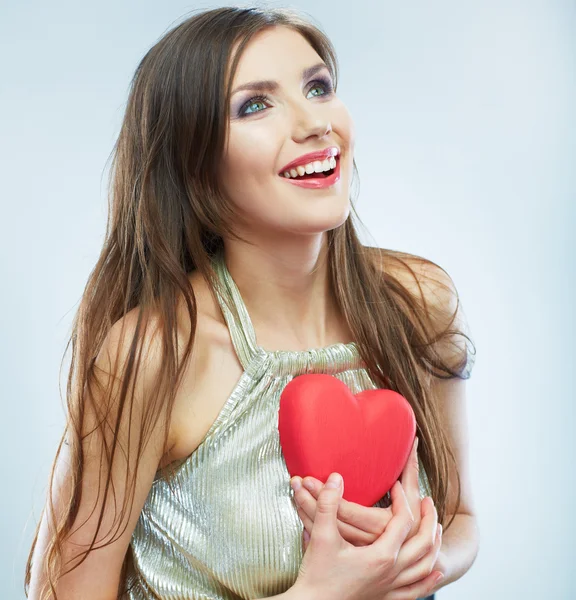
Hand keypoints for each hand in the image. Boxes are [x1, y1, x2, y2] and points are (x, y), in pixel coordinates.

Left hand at [291, 438, 423, 547]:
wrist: (413, 559)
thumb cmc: (413, 523)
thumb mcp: (411, 496)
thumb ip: (410, 469)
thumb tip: (415, 440)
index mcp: (380, 526)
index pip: (345, 510)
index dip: (324, 494)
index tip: (308, 478)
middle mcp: (365, 541)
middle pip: (329, 521)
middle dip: (309, 500)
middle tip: (295, 481)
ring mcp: (353, 550)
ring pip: (322, 532)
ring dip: (304, 510)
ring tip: (294, 490)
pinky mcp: (345, 552)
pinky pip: (321, 540)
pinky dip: (308, 525)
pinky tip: (299, 510)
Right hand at [291, 473, 442, 599]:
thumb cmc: (316, 574)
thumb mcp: (321, 535)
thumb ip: (329, 503)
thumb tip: (336, 478)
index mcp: (380, 555)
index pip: (403, 521)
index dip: (402, 500)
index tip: (396, 485)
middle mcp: (392, 573)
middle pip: (423, 544)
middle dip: (429, 520)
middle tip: (428, 502)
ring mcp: (391, 588)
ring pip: (425, 567)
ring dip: (434, 546)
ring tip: (436, 529)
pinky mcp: (385, 599)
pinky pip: (416, 591)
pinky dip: (429, 579)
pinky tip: (435, 571)